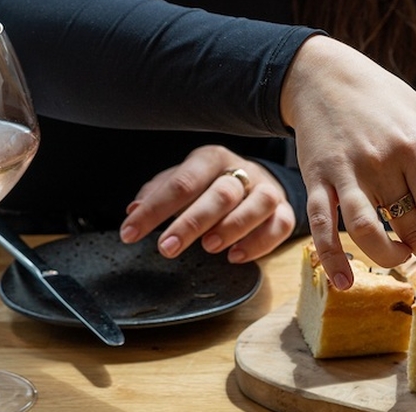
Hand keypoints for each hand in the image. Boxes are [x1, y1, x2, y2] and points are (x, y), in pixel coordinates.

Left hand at [120, 145, 293, 262]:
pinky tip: (236, 256)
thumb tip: (133, 210)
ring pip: (258, 204)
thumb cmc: (211, 184)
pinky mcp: (285, 210)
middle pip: (221, 193)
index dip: (154, 209)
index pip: (181, 182)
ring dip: (232, 227)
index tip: (131, 233)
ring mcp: (267, 190)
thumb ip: (159, 192)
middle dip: (192, 222)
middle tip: (167, 248)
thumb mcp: (183, 180)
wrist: (256, 180)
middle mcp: (242, 170)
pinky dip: (260, 242)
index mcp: (211, 159)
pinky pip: (281, 225)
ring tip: (208, 247)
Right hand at [282, 36, 415, 289]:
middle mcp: (382, 160)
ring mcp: (346, 171)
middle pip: (411, 225)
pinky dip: (332, 258)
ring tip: (404, 258)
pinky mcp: (316, 178)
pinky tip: (345, 281)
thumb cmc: (386, 103)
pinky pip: (322, 225)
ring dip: (390, 257)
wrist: (325, 76)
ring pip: (367, 230)